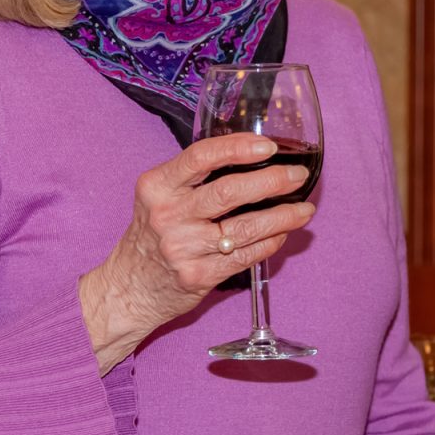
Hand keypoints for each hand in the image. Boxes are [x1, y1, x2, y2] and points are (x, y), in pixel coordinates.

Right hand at [76, 134, 315, 370]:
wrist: (129, 289)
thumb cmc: (150, 236)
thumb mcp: (157, 197)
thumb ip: (192, 178)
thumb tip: (250, 158)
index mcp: (157, 186)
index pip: (201, 156)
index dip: (238, 148)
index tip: (268, 145)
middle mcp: (168, 215)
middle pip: (229, 191)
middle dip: (272, 181)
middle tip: (297, 176)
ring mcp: (183, 248)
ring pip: (245, 226)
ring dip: (282, 216)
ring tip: (304, 209)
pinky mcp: (198, 276)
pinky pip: (245, 255)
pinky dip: (270, 242)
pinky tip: (283, 233)